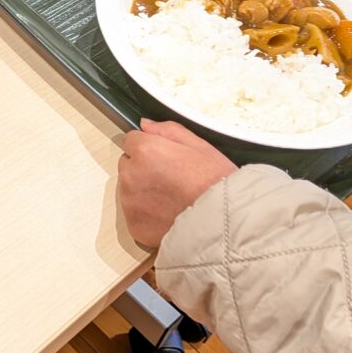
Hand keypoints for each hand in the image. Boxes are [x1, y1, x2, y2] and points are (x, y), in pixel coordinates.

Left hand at [119, 119, 236, 247]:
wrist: (224, 223)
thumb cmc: (217, 184)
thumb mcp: (200, 146)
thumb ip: (167, 130)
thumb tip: (145, 125)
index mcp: (145, 151)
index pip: (130, 140)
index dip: (148, 147)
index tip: (162, 158)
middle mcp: (131, 175)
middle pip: (127, 165)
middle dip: (143, 169)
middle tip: (171, 180)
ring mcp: (130, 203)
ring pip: (129, 190)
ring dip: (143, 192)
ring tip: (173, 199)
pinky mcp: (134, 226)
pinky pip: (135, 215)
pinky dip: (147, 216)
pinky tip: (169, 215)